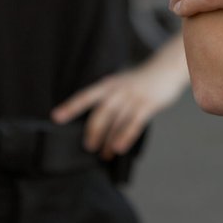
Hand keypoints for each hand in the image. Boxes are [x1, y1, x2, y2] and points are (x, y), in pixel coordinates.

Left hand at [51, 60, 187, 159]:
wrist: (166, 68)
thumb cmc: (142, 80)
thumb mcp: (121, 83)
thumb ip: (109, 97)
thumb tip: (97, 122)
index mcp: (109, 84)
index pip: (85, 96)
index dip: (71, 106)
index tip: (56, 117)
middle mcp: (118, 90)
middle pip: (101, 113)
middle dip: (93, 132)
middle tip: (89, 147)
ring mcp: (133, 97)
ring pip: (116, 121)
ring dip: (108, 140)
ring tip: (105, 155)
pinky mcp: (147, 104)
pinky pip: (134, 124)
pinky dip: (125, 137)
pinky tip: (119, 148)